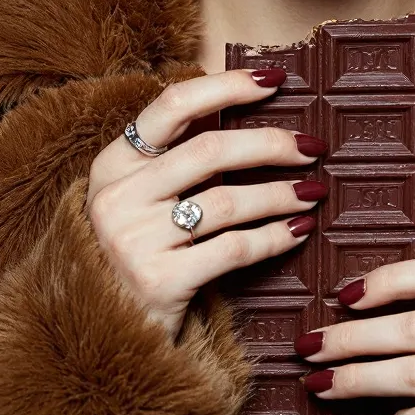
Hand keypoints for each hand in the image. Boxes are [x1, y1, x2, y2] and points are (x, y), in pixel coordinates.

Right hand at [86, 67, 327, 340]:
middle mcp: (117, 197)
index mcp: (112, 163)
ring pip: (227, 202)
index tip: (275, 80)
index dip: (228, 87)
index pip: (174, 104)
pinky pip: (234, 249)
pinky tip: (299, 230)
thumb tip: (246, 100)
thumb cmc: (136, 251)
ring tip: (313, 192)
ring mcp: (133, 241)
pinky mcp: (158, 283)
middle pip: (210, 150)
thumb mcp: (139, 195)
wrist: (102, 334)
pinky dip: (274, 237)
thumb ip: (179, 154)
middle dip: (270, 144)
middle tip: (311, 147)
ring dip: (280, 194)